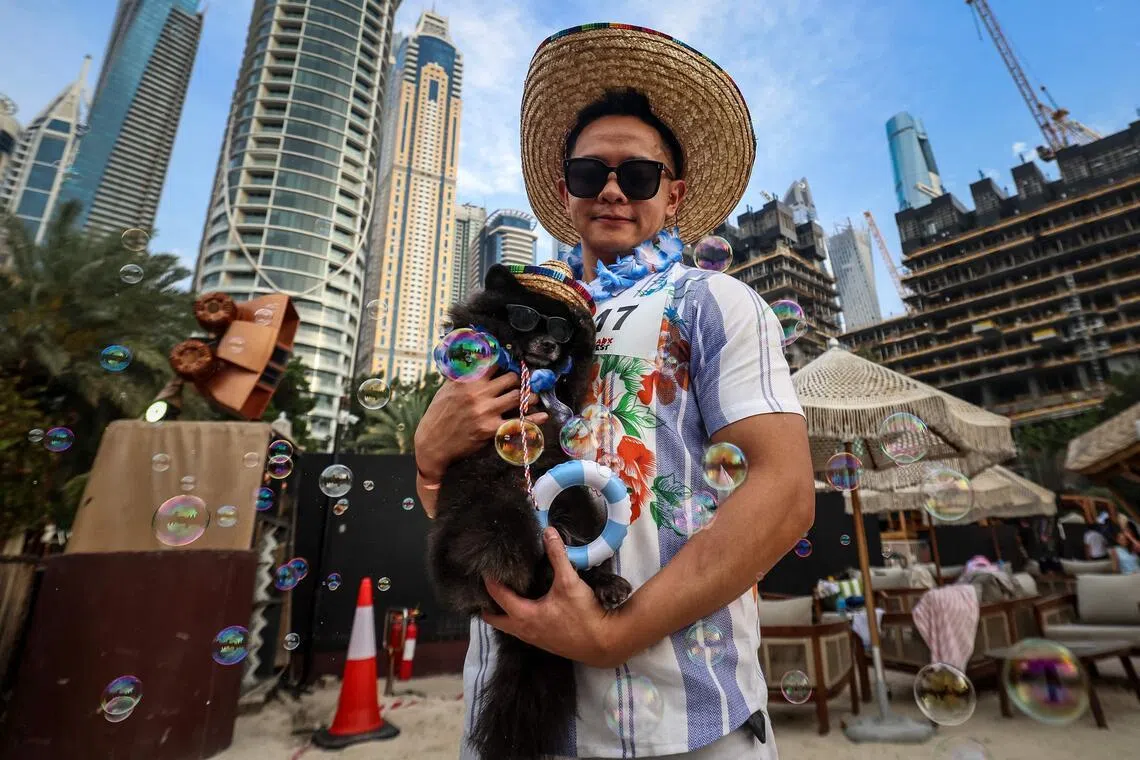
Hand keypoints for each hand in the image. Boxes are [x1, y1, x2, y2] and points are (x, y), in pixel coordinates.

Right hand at [414, 372, 545, 479]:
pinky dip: (534, 419)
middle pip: (511, 378)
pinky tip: (543, 416)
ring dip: (530, 396)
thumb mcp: (447, 389)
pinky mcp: (491, 430)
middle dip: (520, 380)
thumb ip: (463, 375)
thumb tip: (477, 360)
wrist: (432, 444)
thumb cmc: (438, 415)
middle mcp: (478, 393)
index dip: (506, 361)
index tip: (513, 362)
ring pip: (518, 397)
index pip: (494, 362)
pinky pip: (518, 423)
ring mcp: (486, 411)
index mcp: (467, 381)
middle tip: (525, 383)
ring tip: (534, 397)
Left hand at [482, 527, 626, 668]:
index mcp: (524, 615)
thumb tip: (548, 532)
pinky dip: (515, 617)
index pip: (497, 595)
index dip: (489, 580)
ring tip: (503, 593)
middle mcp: (523, 630)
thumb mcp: (569, 582)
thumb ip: (557, 556)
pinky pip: (520, 629)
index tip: (484, 567)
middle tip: (487, 585)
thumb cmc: (584, 614)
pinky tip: (525, 605)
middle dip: (486, 604)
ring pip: (507, 625)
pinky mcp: (543, 642)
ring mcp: (532, 639)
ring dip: (501, 611)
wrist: (604, 643)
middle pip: (493, 618)